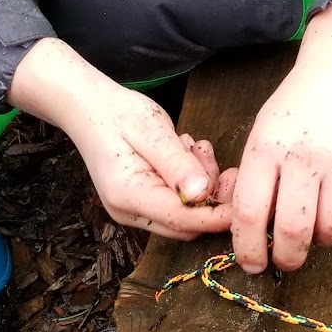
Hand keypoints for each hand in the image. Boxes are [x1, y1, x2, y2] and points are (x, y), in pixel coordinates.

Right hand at [8, 40, 234, 239]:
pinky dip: (188, 183)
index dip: (217, 213)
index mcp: (129, 195)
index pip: (183, 219)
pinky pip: (174, 203)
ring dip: (199, 185)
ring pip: (183, 215)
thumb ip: (178, 164)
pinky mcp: (138, 202)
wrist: (86, 107)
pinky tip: (183, 154)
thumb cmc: (117, 113)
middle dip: (210, 196)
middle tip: (210, 156)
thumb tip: (203, 193)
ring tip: (192, 147)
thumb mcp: (152, 131)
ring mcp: (131, 211)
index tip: (244, 192)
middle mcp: (128, 212)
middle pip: (186, 224)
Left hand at [230, 2, 331, 272]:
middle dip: (288, 258)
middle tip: (286, 260)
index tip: (252, 263)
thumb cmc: (293, 114)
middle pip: (294, 229)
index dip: (248, 248)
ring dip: (322, 239)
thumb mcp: (261, 138)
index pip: (250, 212)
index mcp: (267, 148)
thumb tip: (253, 236)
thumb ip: (255, 183)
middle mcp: (305, 155)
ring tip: (316, 225)